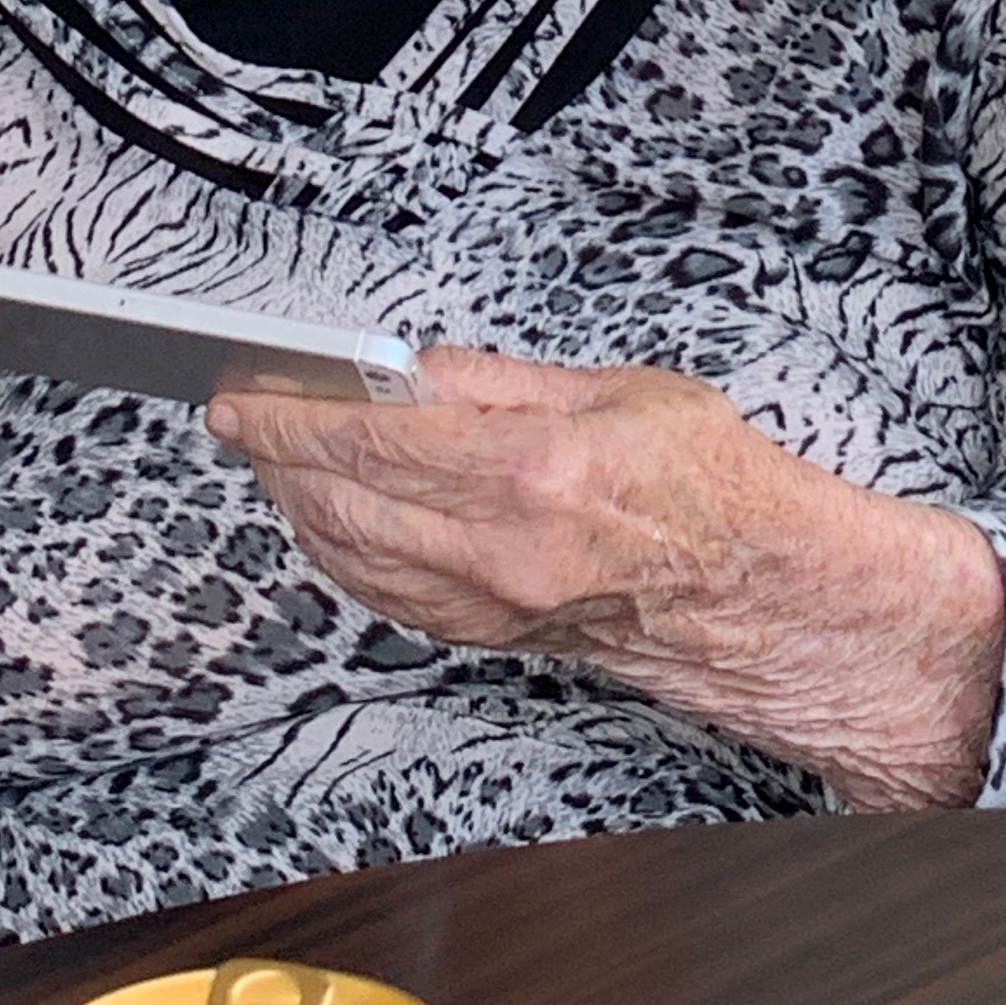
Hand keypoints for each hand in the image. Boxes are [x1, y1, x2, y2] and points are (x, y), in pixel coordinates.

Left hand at [210, 344, 1005, 809]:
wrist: (766, 596)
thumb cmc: (717, 486)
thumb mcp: (620, 390)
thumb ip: (502, 380)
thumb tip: (412, 369)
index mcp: (533, 470)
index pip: (372, 440)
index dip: (292, 415)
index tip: (247, 391)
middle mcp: (502, 548)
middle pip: (344, 502)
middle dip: (276, 456)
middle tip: (238, 415)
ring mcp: (495, 604)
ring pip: (354, 557)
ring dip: (299, 505)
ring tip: (271, 459)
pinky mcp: (497, 636)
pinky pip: (388, 598)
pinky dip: (341, 555)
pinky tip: (325, 523)